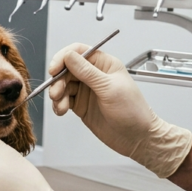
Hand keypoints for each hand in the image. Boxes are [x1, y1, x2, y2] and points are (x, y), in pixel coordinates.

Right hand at [48, 44, 191, 178]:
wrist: (137, 138)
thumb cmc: (133, 111)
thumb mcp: (109, 88)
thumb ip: (87, 72)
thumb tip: (69, 56)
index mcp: (104, 65)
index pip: (78, 52)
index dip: (63, 58)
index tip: (54, 69)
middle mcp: (94, 75)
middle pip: (66, 69)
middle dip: (58, 80)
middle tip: (56, 92)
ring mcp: (86, 90)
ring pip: (62, 85)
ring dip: (57, 94)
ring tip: (60, 106)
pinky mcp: (81, 105)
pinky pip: (63, 100)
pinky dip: (59, 105)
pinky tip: (62, 110)